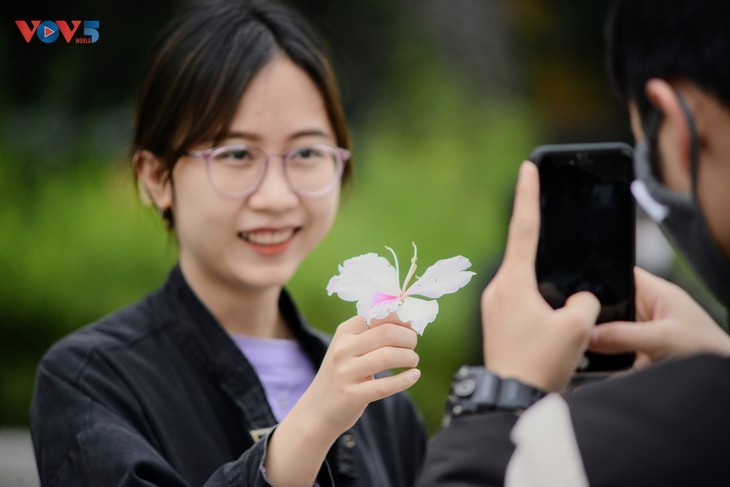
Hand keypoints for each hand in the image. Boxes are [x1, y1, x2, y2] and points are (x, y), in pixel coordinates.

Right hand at [264, 314, 419, 485]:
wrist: (317, 410)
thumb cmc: (343, 374)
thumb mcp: (349, 348)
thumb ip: (373, 334)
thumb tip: (410, 323)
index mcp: (345, 332)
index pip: (378, 314)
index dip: (402, 320)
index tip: (411, 328)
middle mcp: (343, 349)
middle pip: (387, 333)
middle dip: (409, 338)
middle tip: (413, 346)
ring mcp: (346, 372)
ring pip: (388, 356)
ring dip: (409, 357)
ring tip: (412, 361)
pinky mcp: (352, 395)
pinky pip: (386, 385)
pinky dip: (406, 379)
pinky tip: (414, 376)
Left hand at [481, 161, 599, 391]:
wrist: (508, 396)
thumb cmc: (539, 363)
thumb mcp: (576, 328)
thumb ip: (584, 302)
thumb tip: (578, 299)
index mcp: (513, 282)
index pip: (523, 228)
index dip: (527, 195)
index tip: (526, 168)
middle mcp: (497, 289)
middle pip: (525, 258)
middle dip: (545, 257)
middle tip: (555, 263)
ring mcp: (493, 306)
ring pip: (525, 284)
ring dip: (543, 289)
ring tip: (559, 317)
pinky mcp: (496, 321)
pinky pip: (520, 302)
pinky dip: (537, 304)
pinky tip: (549, 322)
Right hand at [588, 267, 729, 366]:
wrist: (723, 387)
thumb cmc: (708, 352)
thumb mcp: (663, 339)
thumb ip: (623, 335)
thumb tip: (587, 334)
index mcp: (654, 293)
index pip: (618, 273)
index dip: (596, 276)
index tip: (574, 290)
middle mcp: (645, 311)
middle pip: (607, 304)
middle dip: (591, 314)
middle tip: (574, 324)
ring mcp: (640, 334)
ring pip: (605, 330)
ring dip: (594, 339)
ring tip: (580, 346)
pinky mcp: (637, 356)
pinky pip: (610, 352)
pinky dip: (601, 359)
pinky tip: (590, 364)